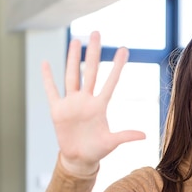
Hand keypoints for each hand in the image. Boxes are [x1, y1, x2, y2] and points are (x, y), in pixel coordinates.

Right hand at [42, 31, 145, 174]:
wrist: (79, 159)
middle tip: (96, 33)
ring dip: (72, 58)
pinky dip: (48, 78)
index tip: (124, 49)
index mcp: (100, 106)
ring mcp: (71, 103)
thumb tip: (145, 135)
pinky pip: (51, 91)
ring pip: (71, 75)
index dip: (116, 66)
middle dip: (92, 52)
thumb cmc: (97, 149)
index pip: (110, 82)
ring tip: (75, 41)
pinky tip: (46, 63)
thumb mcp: (111, 143)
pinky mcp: (57, 110)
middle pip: (89, 71)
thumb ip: (125, 136)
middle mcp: (86, 100)